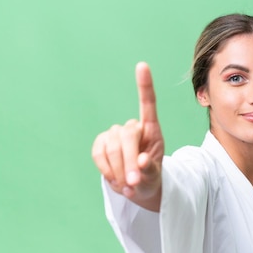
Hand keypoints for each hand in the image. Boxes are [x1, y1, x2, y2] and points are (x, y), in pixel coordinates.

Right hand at [92, 62, 163, 210]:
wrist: (135, 187)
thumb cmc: (149, 178)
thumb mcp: (155, 177)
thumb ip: (150, 171)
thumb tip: (142, 161)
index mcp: (151, 130)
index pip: (148, 104)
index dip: (144, 85)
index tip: (142, 66)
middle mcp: (133, 127)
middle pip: (127, 135)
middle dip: (130, 161)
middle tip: (133, 182)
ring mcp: (114, 134)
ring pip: (112, 147)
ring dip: (119, 169)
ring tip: (127, 185)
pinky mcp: (100, 143)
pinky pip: (98, 153)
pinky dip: (106, 169)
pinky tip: (115, 178)